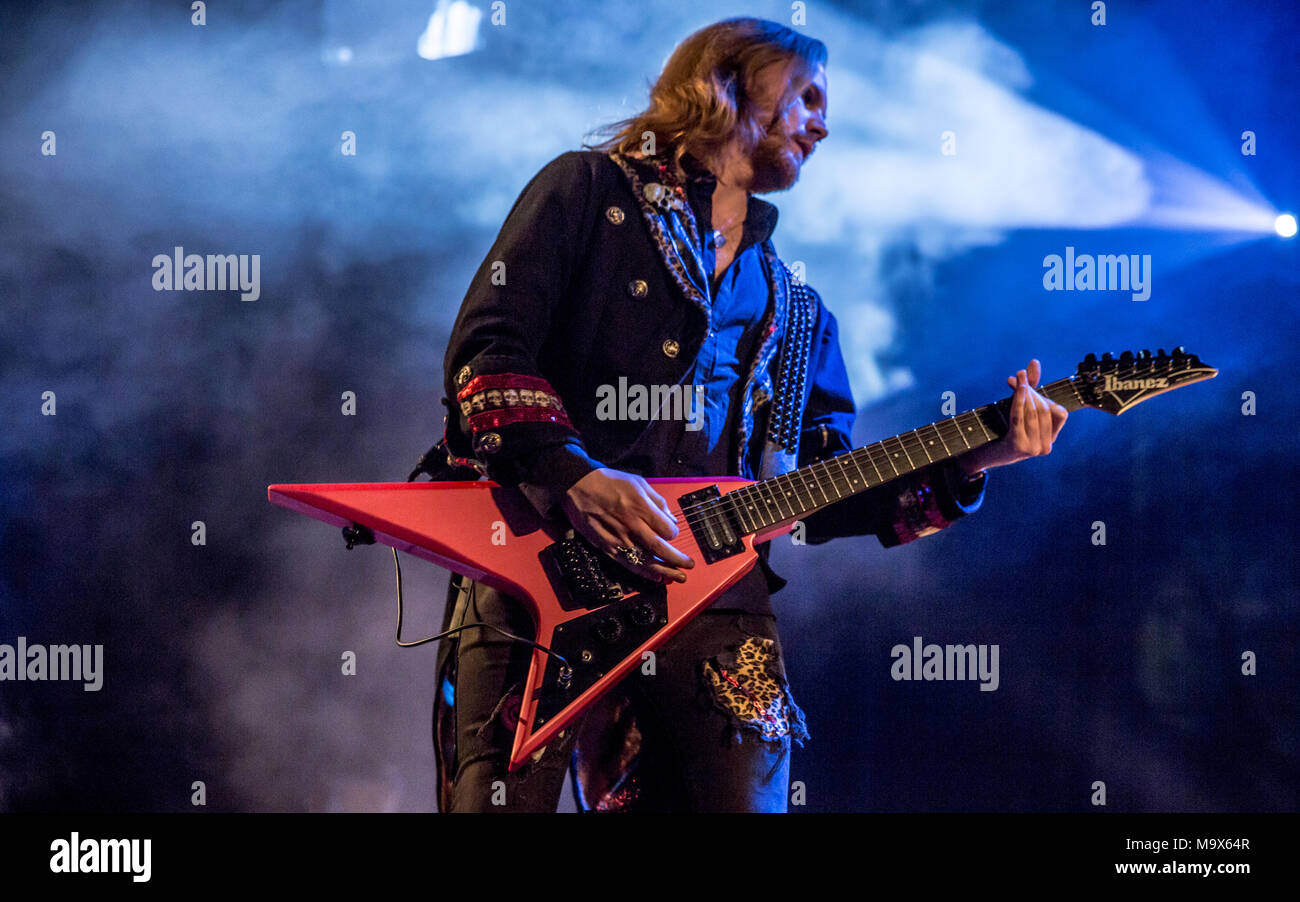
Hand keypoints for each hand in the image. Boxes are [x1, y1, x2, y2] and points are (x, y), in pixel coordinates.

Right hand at [561, 468, 695, 582]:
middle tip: (689, 565)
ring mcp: (619, 538)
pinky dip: (643, 573)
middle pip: (660, 548)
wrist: (578, 486)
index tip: (672, 533)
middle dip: (677, 559)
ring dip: (664, 571)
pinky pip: (628, 564)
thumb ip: (657, 501)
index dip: (673, 533)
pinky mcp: (607, 546)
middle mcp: (632, 525)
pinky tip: (655, 577)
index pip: (667, 529)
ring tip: (677, 577)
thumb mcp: (638, 483)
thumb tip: (671, 517)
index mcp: (641, 508)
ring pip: (645, 561)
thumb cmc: (609, 482)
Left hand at [957, 358, 1067, 473]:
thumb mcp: (1018, 408)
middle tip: (1019, 375)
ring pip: (1033, 412)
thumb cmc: (1001, 429)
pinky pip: (1020, 417)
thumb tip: (1034, 361)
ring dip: (1024, 392)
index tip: (1027, 384)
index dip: (1046, 396)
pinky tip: (1016, 388)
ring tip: (1017, 378)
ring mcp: (1034, 449)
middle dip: (1032, 390)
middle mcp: (1046, 447)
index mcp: (1051, 440)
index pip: (1060, 412)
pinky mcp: (1019, 446)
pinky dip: (1018, 401)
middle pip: (1045, 409)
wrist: (981, 454)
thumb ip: (1029, 386)